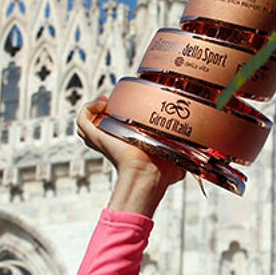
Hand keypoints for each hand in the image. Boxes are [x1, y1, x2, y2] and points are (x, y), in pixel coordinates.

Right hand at [78, 96, 184, 215]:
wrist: (150, 172)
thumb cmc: (163, 172)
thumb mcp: (177, 161)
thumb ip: (184, 155)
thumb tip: (193, 158)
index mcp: (127, 144)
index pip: (115, 129)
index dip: (118, 116)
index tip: (131, 104)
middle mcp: (112, 141)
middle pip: (97, 125)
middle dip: (104, 111)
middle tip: (117, 103)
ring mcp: (101, 138)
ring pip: (86, 122)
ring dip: (94, 109)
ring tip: (107, 102)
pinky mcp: (95, 136)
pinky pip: (82, 118)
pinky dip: (88, 107)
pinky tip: (102, 102)